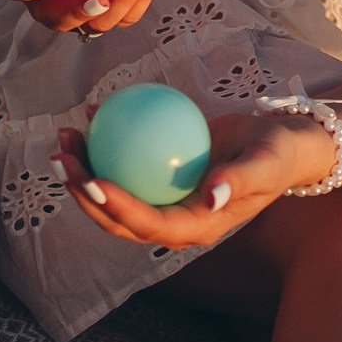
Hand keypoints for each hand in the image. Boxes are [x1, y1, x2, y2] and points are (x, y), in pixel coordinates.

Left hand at [52, 110, 333, 249]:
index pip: (149, 225)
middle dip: (84, 194)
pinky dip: (105, 141)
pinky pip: (124, 162)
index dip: (117, 210)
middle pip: (118, 216)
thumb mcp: (265, 164)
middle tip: (63, 159)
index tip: (93, 182)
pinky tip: (89, 113)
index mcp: (196, 227)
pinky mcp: (157, 176)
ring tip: (66, 136)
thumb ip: (240, 181)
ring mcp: (162, 198)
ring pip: (112, 192)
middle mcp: (173, 219)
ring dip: (83, 169)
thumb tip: (212, 199)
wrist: (277, 143)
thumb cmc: (275, 154)